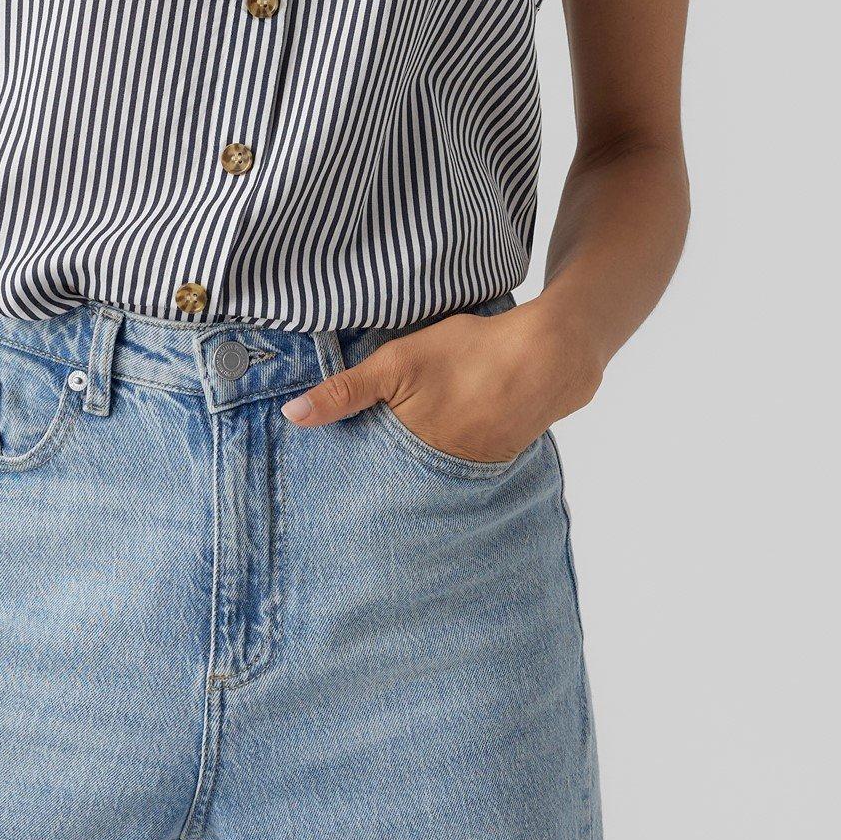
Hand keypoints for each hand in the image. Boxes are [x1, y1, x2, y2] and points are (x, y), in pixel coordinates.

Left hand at [280, 298, 602, 464]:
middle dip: (379, 483)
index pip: (368, 478)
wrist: (549, 355)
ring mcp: (472, 468)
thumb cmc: (469, 351)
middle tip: (355, 486)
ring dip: (413, 473)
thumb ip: (345, 391)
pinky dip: (444, 460)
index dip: (349, 479)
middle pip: (399, 482)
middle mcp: (442, 472)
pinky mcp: (496, 458)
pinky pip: (460, 468)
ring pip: (429, 476)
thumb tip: (291, 416)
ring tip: (392, 469)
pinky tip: (437, 446)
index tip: (327, 487)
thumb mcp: (397, 361)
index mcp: (412, 453)